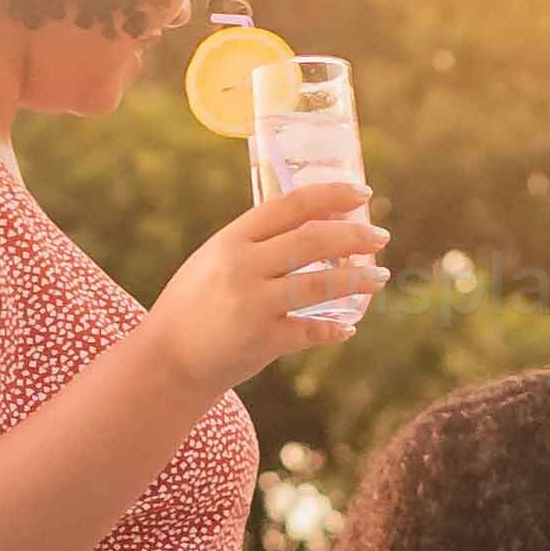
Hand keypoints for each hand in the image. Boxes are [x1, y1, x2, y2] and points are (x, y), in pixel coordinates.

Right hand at [145, 178, 389, 395]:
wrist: (167, 357)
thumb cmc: (195, 304)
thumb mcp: (215, 260)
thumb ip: (254, 243)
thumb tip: (310, 223)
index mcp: (231, 239)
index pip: (289, 204)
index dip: (330, 194)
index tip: (361, 192)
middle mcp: (242, 266)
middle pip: (312, 240)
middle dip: (355, 235)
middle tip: (381, 235)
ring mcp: (252, 303)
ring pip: (320, 284)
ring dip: (358, 280)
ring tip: (381, 277)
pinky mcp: (262, 340)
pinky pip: (311, 330)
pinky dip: (334, 329)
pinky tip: (348, 327)